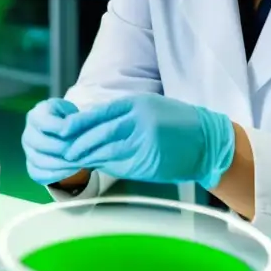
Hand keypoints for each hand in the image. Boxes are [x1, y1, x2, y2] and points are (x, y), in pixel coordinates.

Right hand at [22, 98, 84, 185]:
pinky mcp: (31, 167)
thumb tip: (72, 129)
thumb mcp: (74, 113)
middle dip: (64, 149)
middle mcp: (28, 134)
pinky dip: (56, 175)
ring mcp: (28, 152)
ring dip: (62, 164)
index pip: (45, 122)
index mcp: (36, 115)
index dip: (63, 128)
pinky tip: (71, 170)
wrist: (67, 134)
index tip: (80, 132)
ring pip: (39, 162)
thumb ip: (76, 119)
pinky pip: (39, 175)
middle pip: (41, 144)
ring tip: (79, 162)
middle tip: (81, 151)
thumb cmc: (70, 120)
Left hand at [60, 94, 235, 188]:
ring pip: (109, 151)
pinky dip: (107, 166)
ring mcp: (146, 143)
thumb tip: (92, 124)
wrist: (207, 141)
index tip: (64, 130)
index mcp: (138, 104)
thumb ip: (123, 114)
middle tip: (66, 151)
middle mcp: (141, 122)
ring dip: (91, 157)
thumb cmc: (175, 122)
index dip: (80, 122)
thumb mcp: (149, 107)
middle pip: (102, 133)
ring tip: (77, 160)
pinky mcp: (150, 163)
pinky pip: (122, 166)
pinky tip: (99, 166)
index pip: (101, 113)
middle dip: (81, 143)